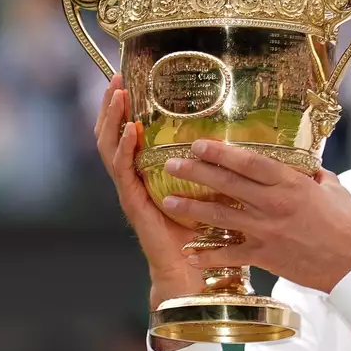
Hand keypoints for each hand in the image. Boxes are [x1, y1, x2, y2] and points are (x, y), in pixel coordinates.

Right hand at [93, 74, 201, 303]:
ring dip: (112, 120)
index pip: (129, 133)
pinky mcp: (133, 203)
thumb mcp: (209, 190)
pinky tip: (129, 131)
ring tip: (118, 96)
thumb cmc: (203, 233)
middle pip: (112, 135)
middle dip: (112, 106)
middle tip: (117, 79)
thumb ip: (213, 166)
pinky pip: (123, 172)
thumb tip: (240, 136)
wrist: (192, 272)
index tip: (130, 79)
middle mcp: (134, 178)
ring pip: (110, 148)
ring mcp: (130, 190)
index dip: (126, 108)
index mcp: (149, 173)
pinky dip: (124, 149)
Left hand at [161, 140, 350, 293]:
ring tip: (168, 201)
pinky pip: (230, 254)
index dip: (222, 153)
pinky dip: (207, 255)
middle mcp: (273, 205)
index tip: (200, 145)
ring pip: (220, 216)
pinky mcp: (264, 256)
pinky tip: (189, 253)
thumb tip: (308, 168)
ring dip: (191, 208)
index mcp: (291, 185)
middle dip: (196, 172)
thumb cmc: (349, 227)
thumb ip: (317, 177)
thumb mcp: (335, 191)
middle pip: (227, 184)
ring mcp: (266, 231)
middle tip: (172, 164)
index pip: (249, 163)